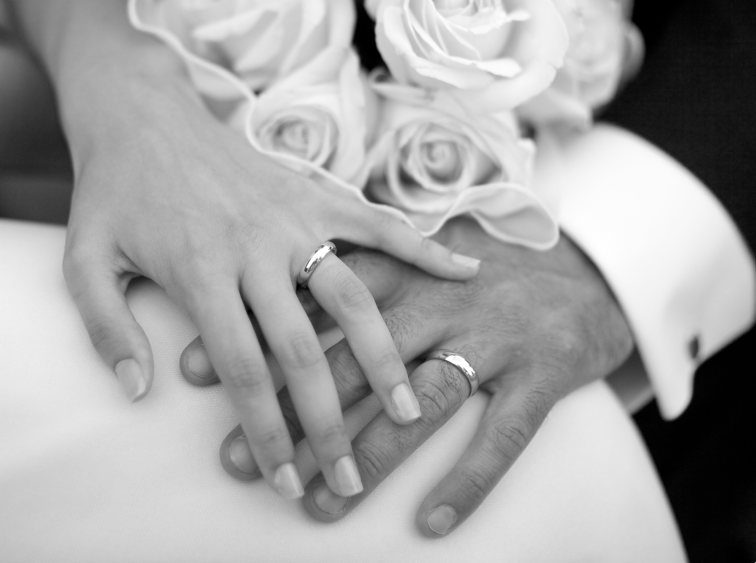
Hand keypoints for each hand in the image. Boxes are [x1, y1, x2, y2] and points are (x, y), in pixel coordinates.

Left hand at [60, 44, 478, 500]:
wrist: (144, 115)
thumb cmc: (114, 193)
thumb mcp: (83, 259)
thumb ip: (105, 327)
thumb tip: (140, 391)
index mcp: (200, 268)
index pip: (241, 365)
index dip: (265, 429)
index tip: (287, 481)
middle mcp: (255, 247)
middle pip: (302, 346)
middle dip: (329, 420)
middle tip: (351, 477)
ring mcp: (293, 217)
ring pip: (352, 294)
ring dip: (385, 355)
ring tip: (414, 408)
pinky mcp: (314, 192)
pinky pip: (375, 223)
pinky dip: (421, 248)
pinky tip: (462, 272)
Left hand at [183, 217, 632, 533]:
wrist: (587, 272)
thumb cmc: (485, 269)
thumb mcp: (419, 253)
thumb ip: (353, 265)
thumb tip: (268, 289)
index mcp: (400, 265)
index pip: (314, 297)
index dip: (253, 332)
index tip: (193, 370)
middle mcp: (440, 299)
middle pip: (354, 358)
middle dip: (293, 411)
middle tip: (236, 458)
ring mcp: (492, 336)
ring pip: (419, 401)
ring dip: (368, 455)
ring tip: (318, 507)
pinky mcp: (544, 373)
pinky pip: (503, 435)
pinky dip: (469, 481)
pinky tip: (430, 524)